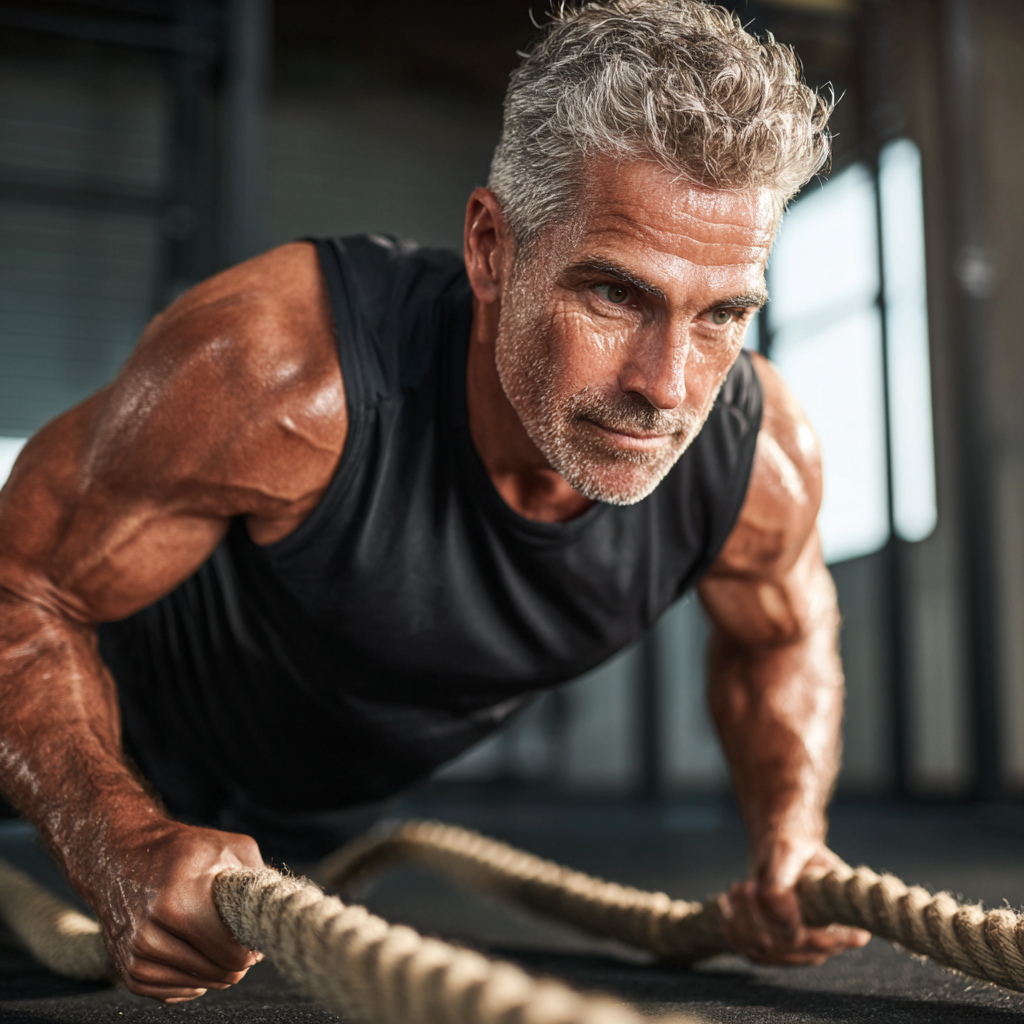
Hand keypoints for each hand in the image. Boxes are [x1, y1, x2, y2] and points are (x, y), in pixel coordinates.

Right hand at [71, 817, 265, 1002]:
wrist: (121, 855)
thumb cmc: (181, 850)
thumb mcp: (228, 846)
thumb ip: (260, 877)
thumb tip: (279, 907)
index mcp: (178, 903)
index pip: (231, 954)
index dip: (251, 947)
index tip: (253, 933)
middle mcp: (149, 935)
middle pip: (219, 973)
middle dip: (237, 959)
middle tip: (239, 936)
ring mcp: (134, 957)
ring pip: (199, 985)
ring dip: (216, 970)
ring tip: (220, 941)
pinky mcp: (128, 972)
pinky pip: (174, 993)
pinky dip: (193, 979)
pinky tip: (198, 953)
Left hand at [717, 833, 870, 964]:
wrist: (782, 851)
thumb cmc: (793, 848)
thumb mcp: (789, 852)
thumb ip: (784, 885)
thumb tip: (785, 926)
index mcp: (842, 923)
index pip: (819, 943)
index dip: (790, 926)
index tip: (759, 889)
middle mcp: (822, 945)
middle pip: (783, 947)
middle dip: (756, 916)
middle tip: (745, 885)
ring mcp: (795, 951)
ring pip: (760, 950)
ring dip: (741, 919)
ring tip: (737, 887)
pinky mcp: (771, 951)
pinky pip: (745, 949)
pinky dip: (730, 926)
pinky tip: (726, 902)